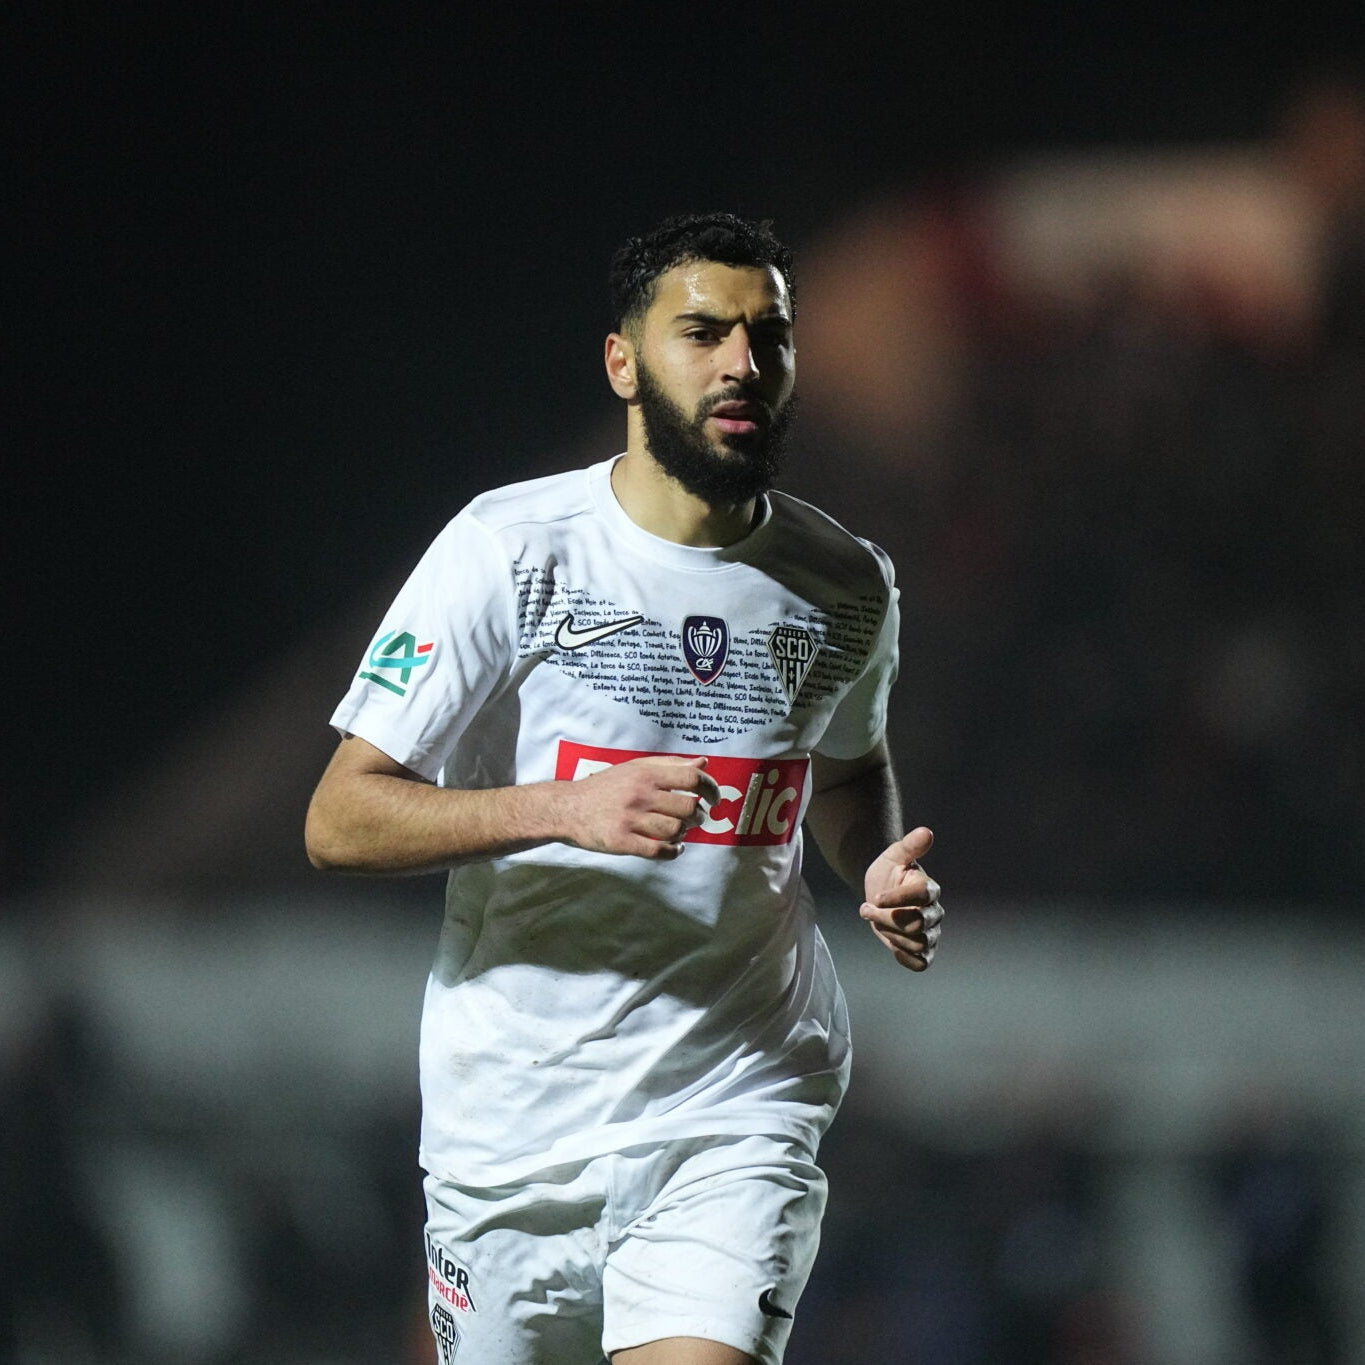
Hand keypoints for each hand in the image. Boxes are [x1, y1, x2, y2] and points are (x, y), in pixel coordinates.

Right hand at [564, 756, 721, 859]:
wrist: (566, 808)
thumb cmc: (604, 787)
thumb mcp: (636, 768)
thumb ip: (670, 765)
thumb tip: (703, 761)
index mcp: (646, 773)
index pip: (692, 777)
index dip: (711, 788)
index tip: (715, 798)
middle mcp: (640, 794)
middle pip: (688, 808)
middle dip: (699, 816)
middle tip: (696, 818)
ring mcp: (630, 818)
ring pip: (676, 830)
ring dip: (685, 834)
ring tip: (681, 832)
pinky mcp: (621, 841)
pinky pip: (658, 851)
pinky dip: (673, 852)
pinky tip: (673, 848)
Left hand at [859, 827, 942, 970]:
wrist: (879, 891)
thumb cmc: (888, 871)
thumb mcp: (893, 855)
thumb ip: (909, 845)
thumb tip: (926, 832)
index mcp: (929, 889)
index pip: (922, 896)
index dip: (898, 898)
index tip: (876, 896)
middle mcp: (934, 912)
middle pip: (916, 924)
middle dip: (886, 918)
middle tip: (866, 908)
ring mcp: (930, 933)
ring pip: (916, 943)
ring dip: (889, 934)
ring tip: (874, 920)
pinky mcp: (922, 950)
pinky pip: (921, 963)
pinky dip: (907, 958)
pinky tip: (890, 946)